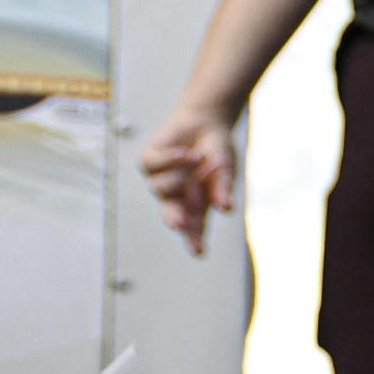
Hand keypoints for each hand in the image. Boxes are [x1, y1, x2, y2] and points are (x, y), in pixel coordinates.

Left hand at [138, 102, 239, 253]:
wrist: (205, 121)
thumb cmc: (216, 150)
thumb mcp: (225, 169)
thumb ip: (223, 188)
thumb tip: (225, 208)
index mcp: (196, 204)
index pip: (196, 227)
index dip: (196, 240)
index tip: (199, 252)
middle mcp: (176, 197)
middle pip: (171, 215)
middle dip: (176, 219)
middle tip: (182, 223)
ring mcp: (159, 180)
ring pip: (162, 188)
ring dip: (183, 173)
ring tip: (198, 159)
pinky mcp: (148, 162)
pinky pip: (155, 165)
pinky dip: (173, 158)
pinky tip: (186, 153)